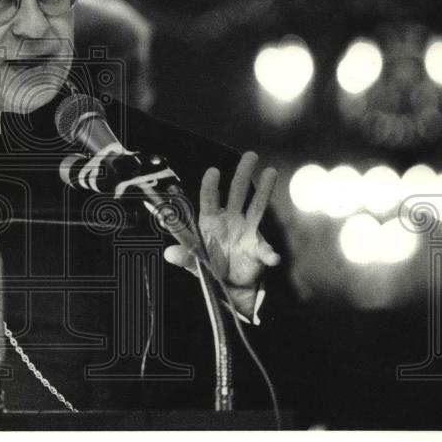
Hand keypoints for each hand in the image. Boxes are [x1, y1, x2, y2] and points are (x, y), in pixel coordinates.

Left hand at [164, 152, 279, 317]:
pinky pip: (265, 250)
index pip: (209, 198)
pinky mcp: (259, 248)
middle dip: (242, 173)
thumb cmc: (211, 267)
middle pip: (238, 192)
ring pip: (258, 205)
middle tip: (250, 155)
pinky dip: (269, 254)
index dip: (210, 186)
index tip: (213, 171)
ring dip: (265, 189)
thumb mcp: (195, 263)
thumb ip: (184, 258)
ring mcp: (247, 230)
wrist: (230, 286)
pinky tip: (273, 257)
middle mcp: (231, 219)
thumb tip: (169, 254)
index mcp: (211, 221)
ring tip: (271, 172)